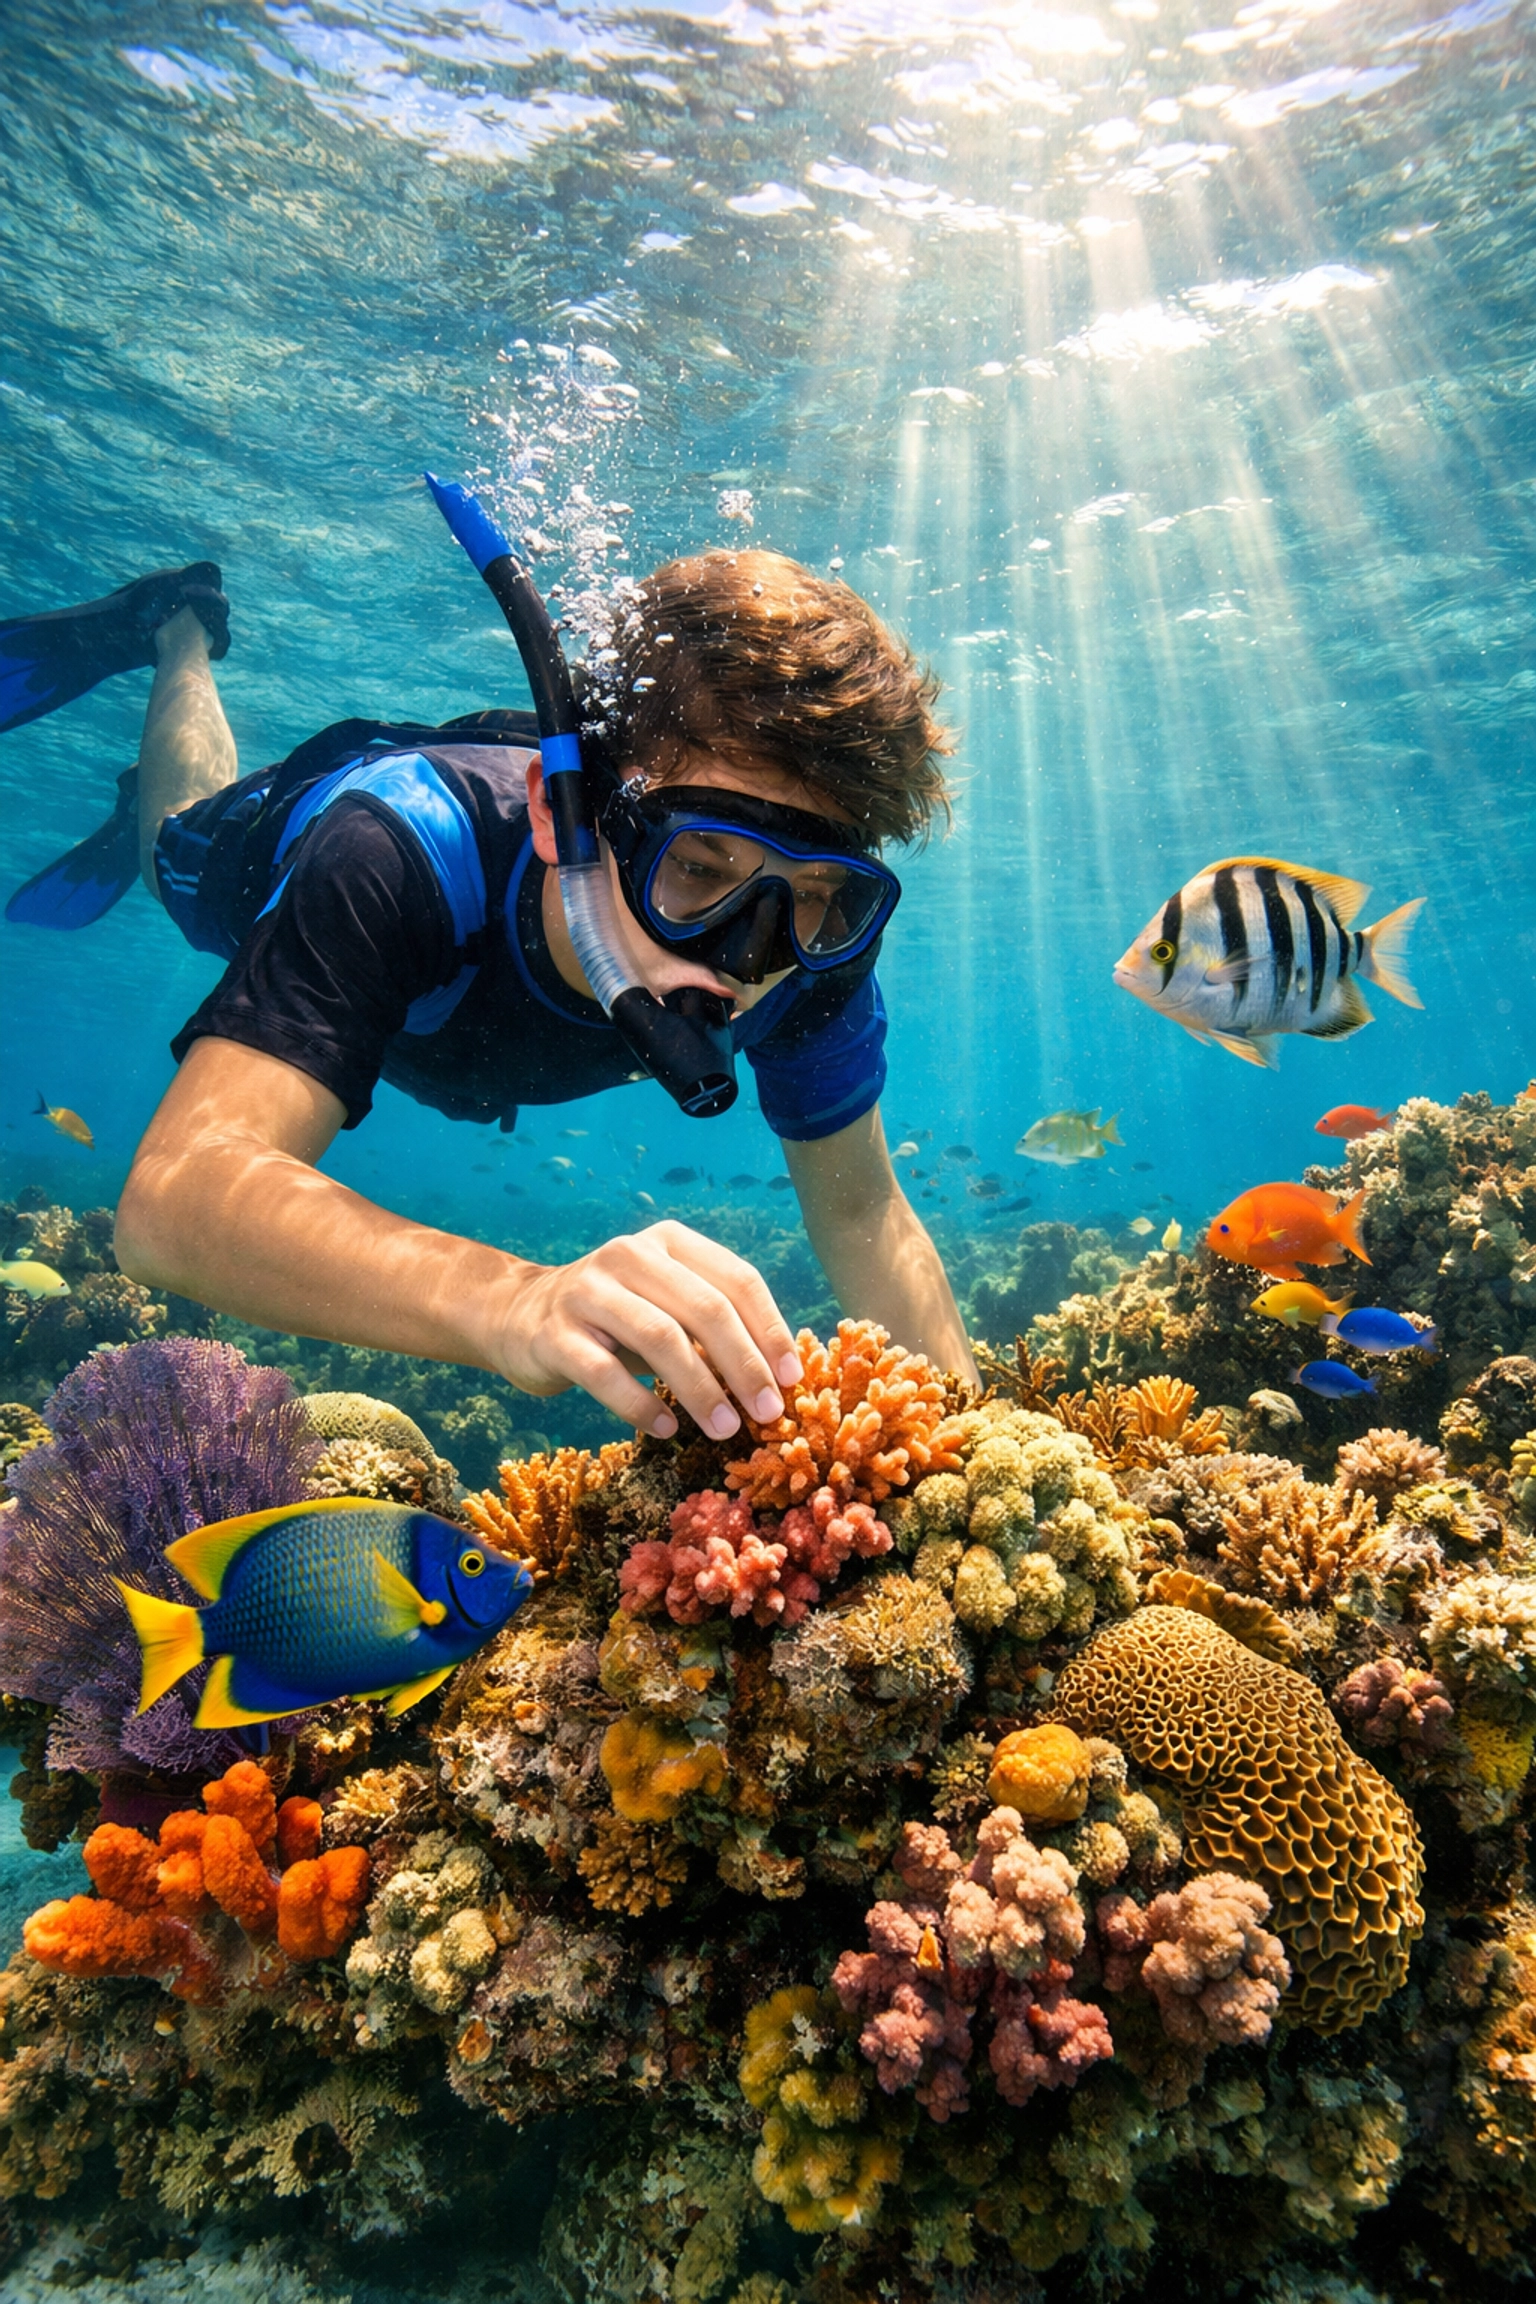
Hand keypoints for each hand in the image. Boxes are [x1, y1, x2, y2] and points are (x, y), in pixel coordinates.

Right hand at [485, 1221, 803, 1438]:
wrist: (520, 1317)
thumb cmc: (616, 1319)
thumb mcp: (667, 1307)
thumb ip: (714, 1328)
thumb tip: (780, 1377)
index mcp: (669, 1242)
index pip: (737, 1279)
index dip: (770, 1331)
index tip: (792, 1379)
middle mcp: (629, 1255)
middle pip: (704, 1308)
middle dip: (744, 1365)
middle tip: (768, 1412)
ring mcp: (588, 1290)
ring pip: (659, 1338)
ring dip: (700, 1389)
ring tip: (726, 1429)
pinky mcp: (554, 1333)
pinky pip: (605, 1373)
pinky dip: (642, 1406)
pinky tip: (668, 1429)